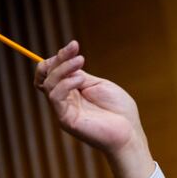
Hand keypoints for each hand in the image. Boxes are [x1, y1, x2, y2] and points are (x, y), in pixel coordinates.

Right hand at [35, 40, 154, 177]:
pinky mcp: (66, 119)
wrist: (129, 132)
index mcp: (72, 91)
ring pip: (49, 84)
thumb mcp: (98, 85)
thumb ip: (79, 75)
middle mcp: (65, 100)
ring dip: (63, 69)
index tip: (74, 45)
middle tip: (77, 52)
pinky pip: (55, 97)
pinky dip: (65, 84)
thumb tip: (66, 60)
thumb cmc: (119, 110)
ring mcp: (64, 110)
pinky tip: (81, 80)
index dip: (59, 57)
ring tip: (81, 62)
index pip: (53, 71)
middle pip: (47, 75)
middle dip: (59, 59)